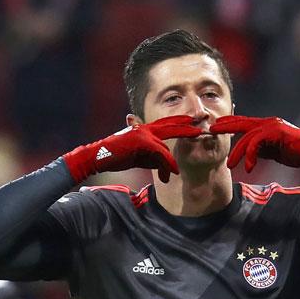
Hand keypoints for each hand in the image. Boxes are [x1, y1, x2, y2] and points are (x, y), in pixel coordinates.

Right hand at [63, 115, 202, 182]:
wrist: (98, 157)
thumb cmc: (119, 158)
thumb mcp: (141, 158)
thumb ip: (155, 158)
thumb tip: (169, 167)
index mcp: (145, 129)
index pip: (166, 124)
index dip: (180, 122)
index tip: (193, 122)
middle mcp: (145, 128)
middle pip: (171, 126)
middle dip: (186, 127)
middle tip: (201, 128)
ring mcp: (144, 133)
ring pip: (165, 149)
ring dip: (168, 165)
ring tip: (169, 176)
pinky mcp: (142, 141)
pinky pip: (161, 153)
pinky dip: (167, 164)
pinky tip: (171, 173)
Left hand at [209, 116, 299, 173]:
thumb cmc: (296, 153)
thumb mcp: (272, 151)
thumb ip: (260, 149)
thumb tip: (247, 153)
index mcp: (266, 125)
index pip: (242, 122)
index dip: (228, 124)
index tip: (214, 127)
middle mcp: (267, 122)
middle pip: (240, 123)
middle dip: (224, 127)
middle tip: (210, 132)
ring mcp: (272, 125)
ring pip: (247, 137)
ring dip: (237, 153)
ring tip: (230, 165)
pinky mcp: (277, 132)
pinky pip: (257, 143)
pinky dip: (250, 156)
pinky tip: (249, 168)